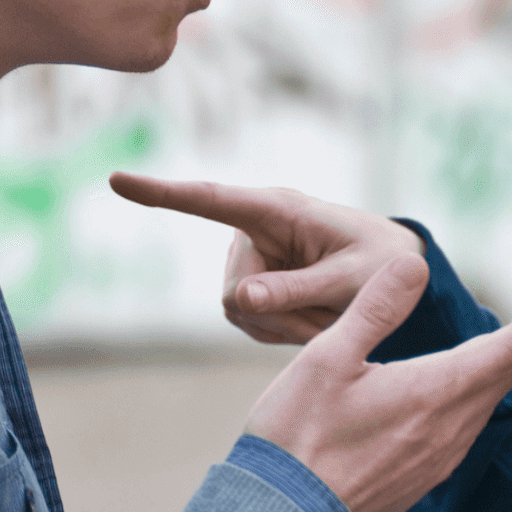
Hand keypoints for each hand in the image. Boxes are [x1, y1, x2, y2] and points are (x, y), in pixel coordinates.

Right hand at [110, 172, 422, 344]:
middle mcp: (254, 231)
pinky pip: (251, 323)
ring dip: (288, 326)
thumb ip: (298, 289)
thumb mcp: (350, 280)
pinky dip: (285, 331)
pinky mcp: (252, 287)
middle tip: (334, 319)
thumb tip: (238, 300)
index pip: (211, 201)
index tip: (117, 180)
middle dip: (282, 316)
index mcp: (278, 209)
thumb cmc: (381, 264)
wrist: (394, 275)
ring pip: (240, 313)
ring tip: (331, 313)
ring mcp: (250, 261)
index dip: (163, 194)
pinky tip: (314, 319)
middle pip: (236, 291)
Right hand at [244, 253, 511, 511]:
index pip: (502, 352)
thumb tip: (415, 262)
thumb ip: (376, 308)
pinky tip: (453, 406)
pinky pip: (463, 436)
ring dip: (493, 378)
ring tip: (493, 356)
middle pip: (498, 380)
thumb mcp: (327, 357)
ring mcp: (436, 460)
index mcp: (431, 391)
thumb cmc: (297, 433)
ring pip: (482, 410)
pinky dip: (471, 408)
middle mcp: (446, 429)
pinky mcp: (420, 482)